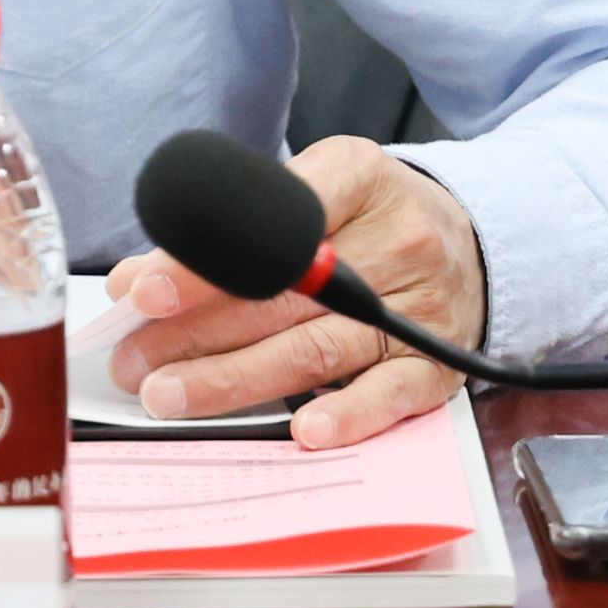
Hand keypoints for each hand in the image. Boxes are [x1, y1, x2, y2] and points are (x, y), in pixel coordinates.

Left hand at [102, 135, 487, 448]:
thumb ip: (239, 228)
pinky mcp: (436, 363)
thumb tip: (142, 281)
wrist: (475, 243)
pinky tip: (300, 429)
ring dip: (234, 378)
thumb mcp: (318, 190)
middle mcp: (395, 240)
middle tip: (132, 358)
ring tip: (170, 395)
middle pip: (280, 293)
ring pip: (315, 348)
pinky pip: (389, 394)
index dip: (202, 262)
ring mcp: (417, 306)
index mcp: (358, 177)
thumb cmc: (373, 218)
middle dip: (193, 330)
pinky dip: (345, 414)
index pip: (271, 220)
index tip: (144, 291)